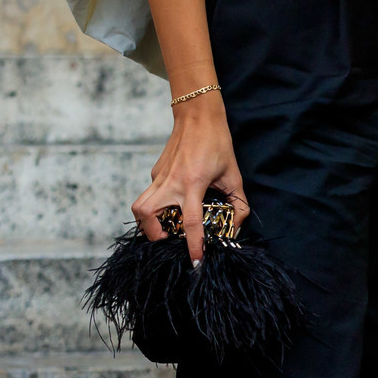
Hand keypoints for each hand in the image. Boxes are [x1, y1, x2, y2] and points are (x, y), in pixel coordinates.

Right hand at [132, 92, 248, 265]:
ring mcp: (158, 176)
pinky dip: (156, 208)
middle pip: (145, 214)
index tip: (195, 262)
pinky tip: (173, 207)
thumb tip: (234, 229)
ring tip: (166, 229)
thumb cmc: (218, 144)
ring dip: (148, 223)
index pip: (190, 222)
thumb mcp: (234, 176)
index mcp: (192, 183)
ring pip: (139, 206)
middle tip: (170, 240)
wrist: (197, 116)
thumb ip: (238, 205)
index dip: (193, 245)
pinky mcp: (155, 172)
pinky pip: (149, 196)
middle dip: (153, 235)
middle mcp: (170, 181)